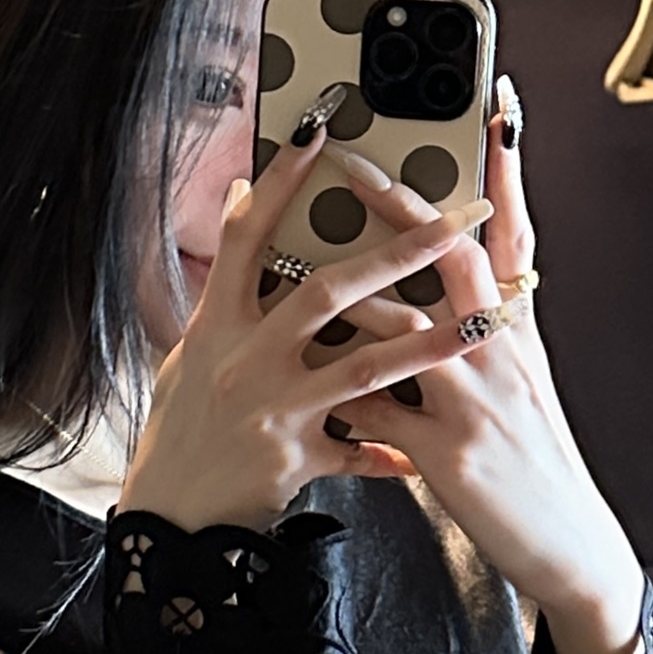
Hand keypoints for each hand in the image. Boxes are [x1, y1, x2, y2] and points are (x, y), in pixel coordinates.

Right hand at [118, 125, 498, 534]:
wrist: (170, 519)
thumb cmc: (182, 428)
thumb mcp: (190, 351)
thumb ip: (225, 279)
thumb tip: (241, 195)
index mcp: (218, 327)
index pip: (247, 238)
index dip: (279, 184)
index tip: (319, 134)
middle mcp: (248, 361)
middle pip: (327, 293)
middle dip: (397, 253)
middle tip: (453, 220)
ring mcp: (276, 410)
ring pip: (367, 369)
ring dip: (431, 342)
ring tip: (483, 323)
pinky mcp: (298, 458)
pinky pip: (361, 448)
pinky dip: (395, 449)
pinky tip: (429, 448)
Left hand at [324, 79, 650, 653]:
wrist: (568, 544)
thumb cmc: (529, 464)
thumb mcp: (518, 386)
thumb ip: (477, 336)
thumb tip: (439, 294)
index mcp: (516, 333)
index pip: (512, 234)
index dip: (505, 170)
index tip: (495, 105)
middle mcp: (499, 354)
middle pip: (452, 259)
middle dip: (400, 206)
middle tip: (354, 156)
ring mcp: (474, 401)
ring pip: (400, 327)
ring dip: (343, 293)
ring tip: (292, 256)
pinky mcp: (448, 453)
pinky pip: (375, 411)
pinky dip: (336, 393)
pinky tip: (298, 380)